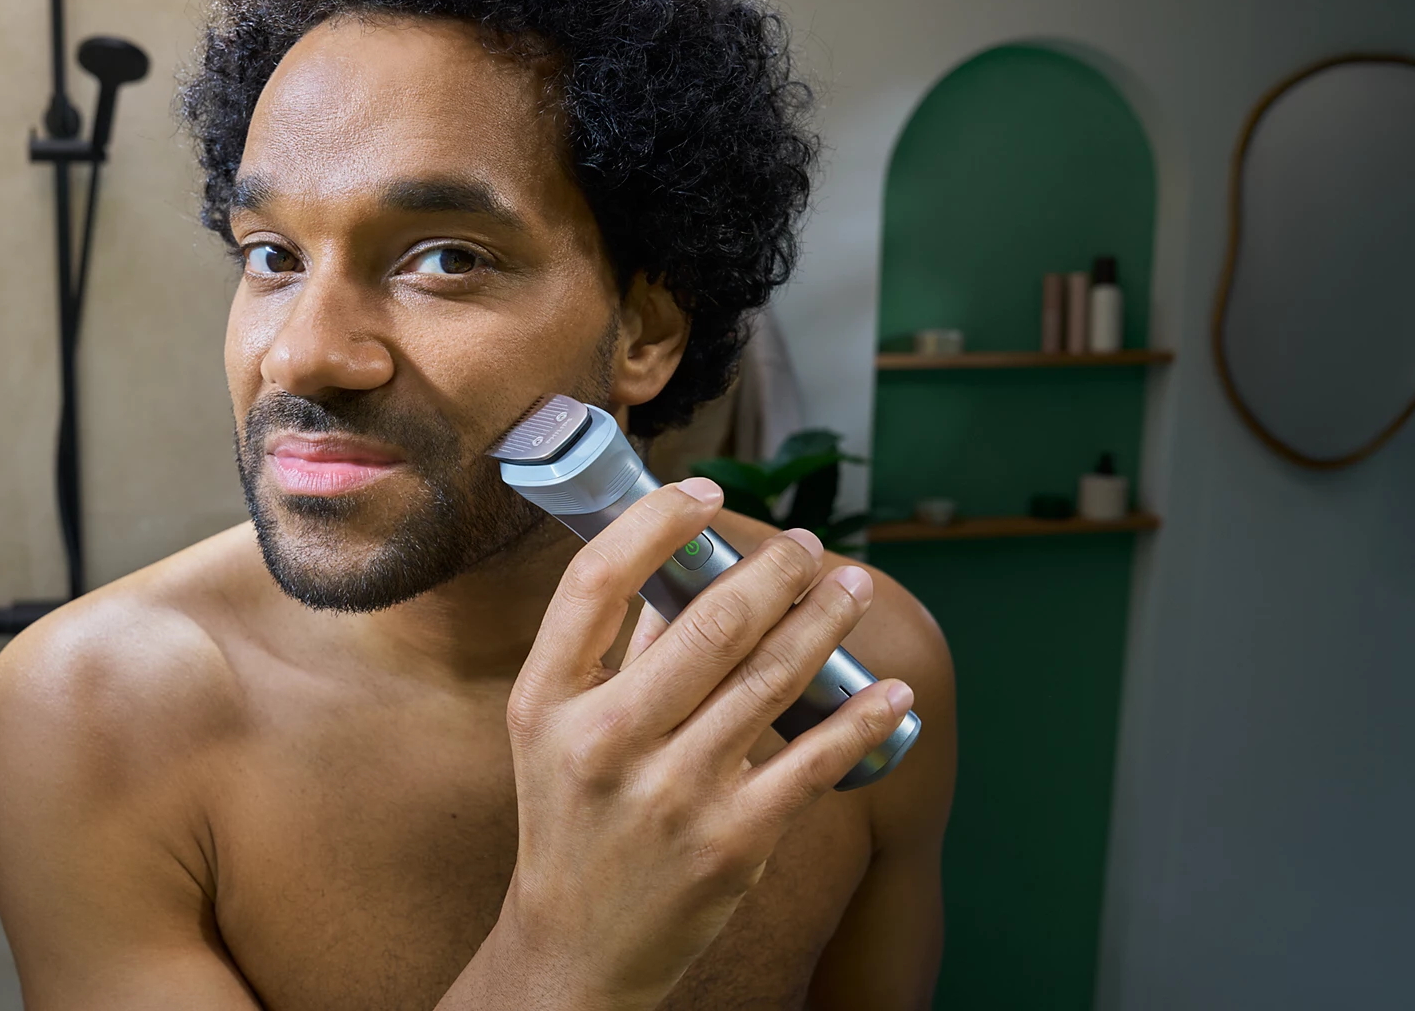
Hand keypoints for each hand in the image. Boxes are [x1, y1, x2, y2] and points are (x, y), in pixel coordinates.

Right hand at [495, 478, 914, 1009]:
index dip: (654, 523)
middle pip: (705, 623)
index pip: (596, 582)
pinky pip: (812, 761)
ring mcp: (671, 793)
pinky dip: (860, 719)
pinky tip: (890, 690)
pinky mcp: (731, 840)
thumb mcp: (557, 735)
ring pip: (769, 680)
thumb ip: (616, 657)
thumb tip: (682, 569)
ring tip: (852, 588)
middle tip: (808, 547)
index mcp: (547, 700)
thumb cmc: (572, 819)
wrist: (577, 945)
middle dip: (773, 571)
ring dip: (823, 622)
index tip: (703, 491)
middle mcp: (605, 741)